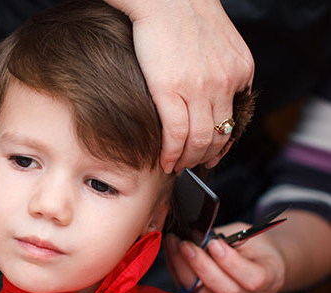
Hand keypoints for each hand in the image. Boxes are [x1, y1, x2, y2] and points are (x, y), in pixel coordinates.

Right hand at [104, 0, 253, 172]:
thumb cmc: (187, 16)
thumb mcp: (222, 43)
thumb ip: (225, 72)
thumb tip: (214, 101)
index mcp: (240, 71)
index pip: (233, 121)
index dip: (221, 146)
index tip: (210, 156)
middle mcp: (225, 83)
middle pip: (218, 137)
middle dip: (204, 158)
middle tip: (190, 165)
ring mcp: (199, 88)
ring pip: (199, 141)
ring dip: (187, 160)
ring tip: (176, 165)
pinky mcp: (171, 89)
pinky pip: (175, 134)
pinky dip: (170, 153)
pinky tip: (164, 160)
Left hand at [164, 223, 285, 292]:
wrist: (259, 264)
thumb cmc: (254, 246)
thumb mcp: (250, 236)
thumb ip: (229, 240)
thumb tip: (200, 236)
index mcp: (270, 279)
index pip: (252, 279)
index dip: (230, 263)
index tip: (214, 243)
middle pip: (225, 290)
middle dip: (201, 265)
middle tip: (186, 243)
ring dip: (183, 269)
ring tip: (173, 245)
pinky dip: (178, 273)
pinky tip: (171, 254)